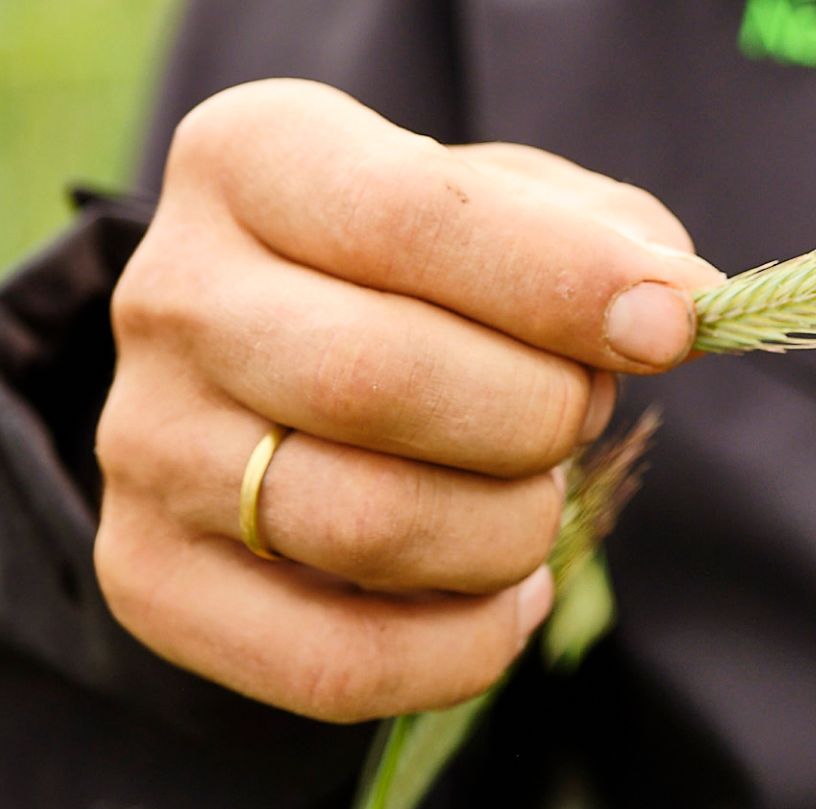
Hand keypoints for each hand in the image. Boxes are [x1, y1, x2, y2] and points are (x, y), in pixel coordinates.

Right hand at [94, 79, 717, 720]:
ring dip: (509, 527)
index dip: (560, 280)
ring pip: (361, 524)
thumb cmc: (423, 267)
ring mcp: (142, 442)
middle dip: (536, 411)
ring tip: (534, 495)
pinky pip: (331, 661)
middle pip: (374, 377)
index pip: (408, 215)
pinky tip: (506, 599)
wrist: (271, 363)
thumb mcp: (505, 199)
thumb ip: (596, 231)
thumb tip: (669, 300)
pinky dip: (462, 647)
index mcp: (250, 155)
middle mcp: (170, 292)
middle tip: (581, 409)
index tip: (672, 325)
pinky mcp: (149, 575)